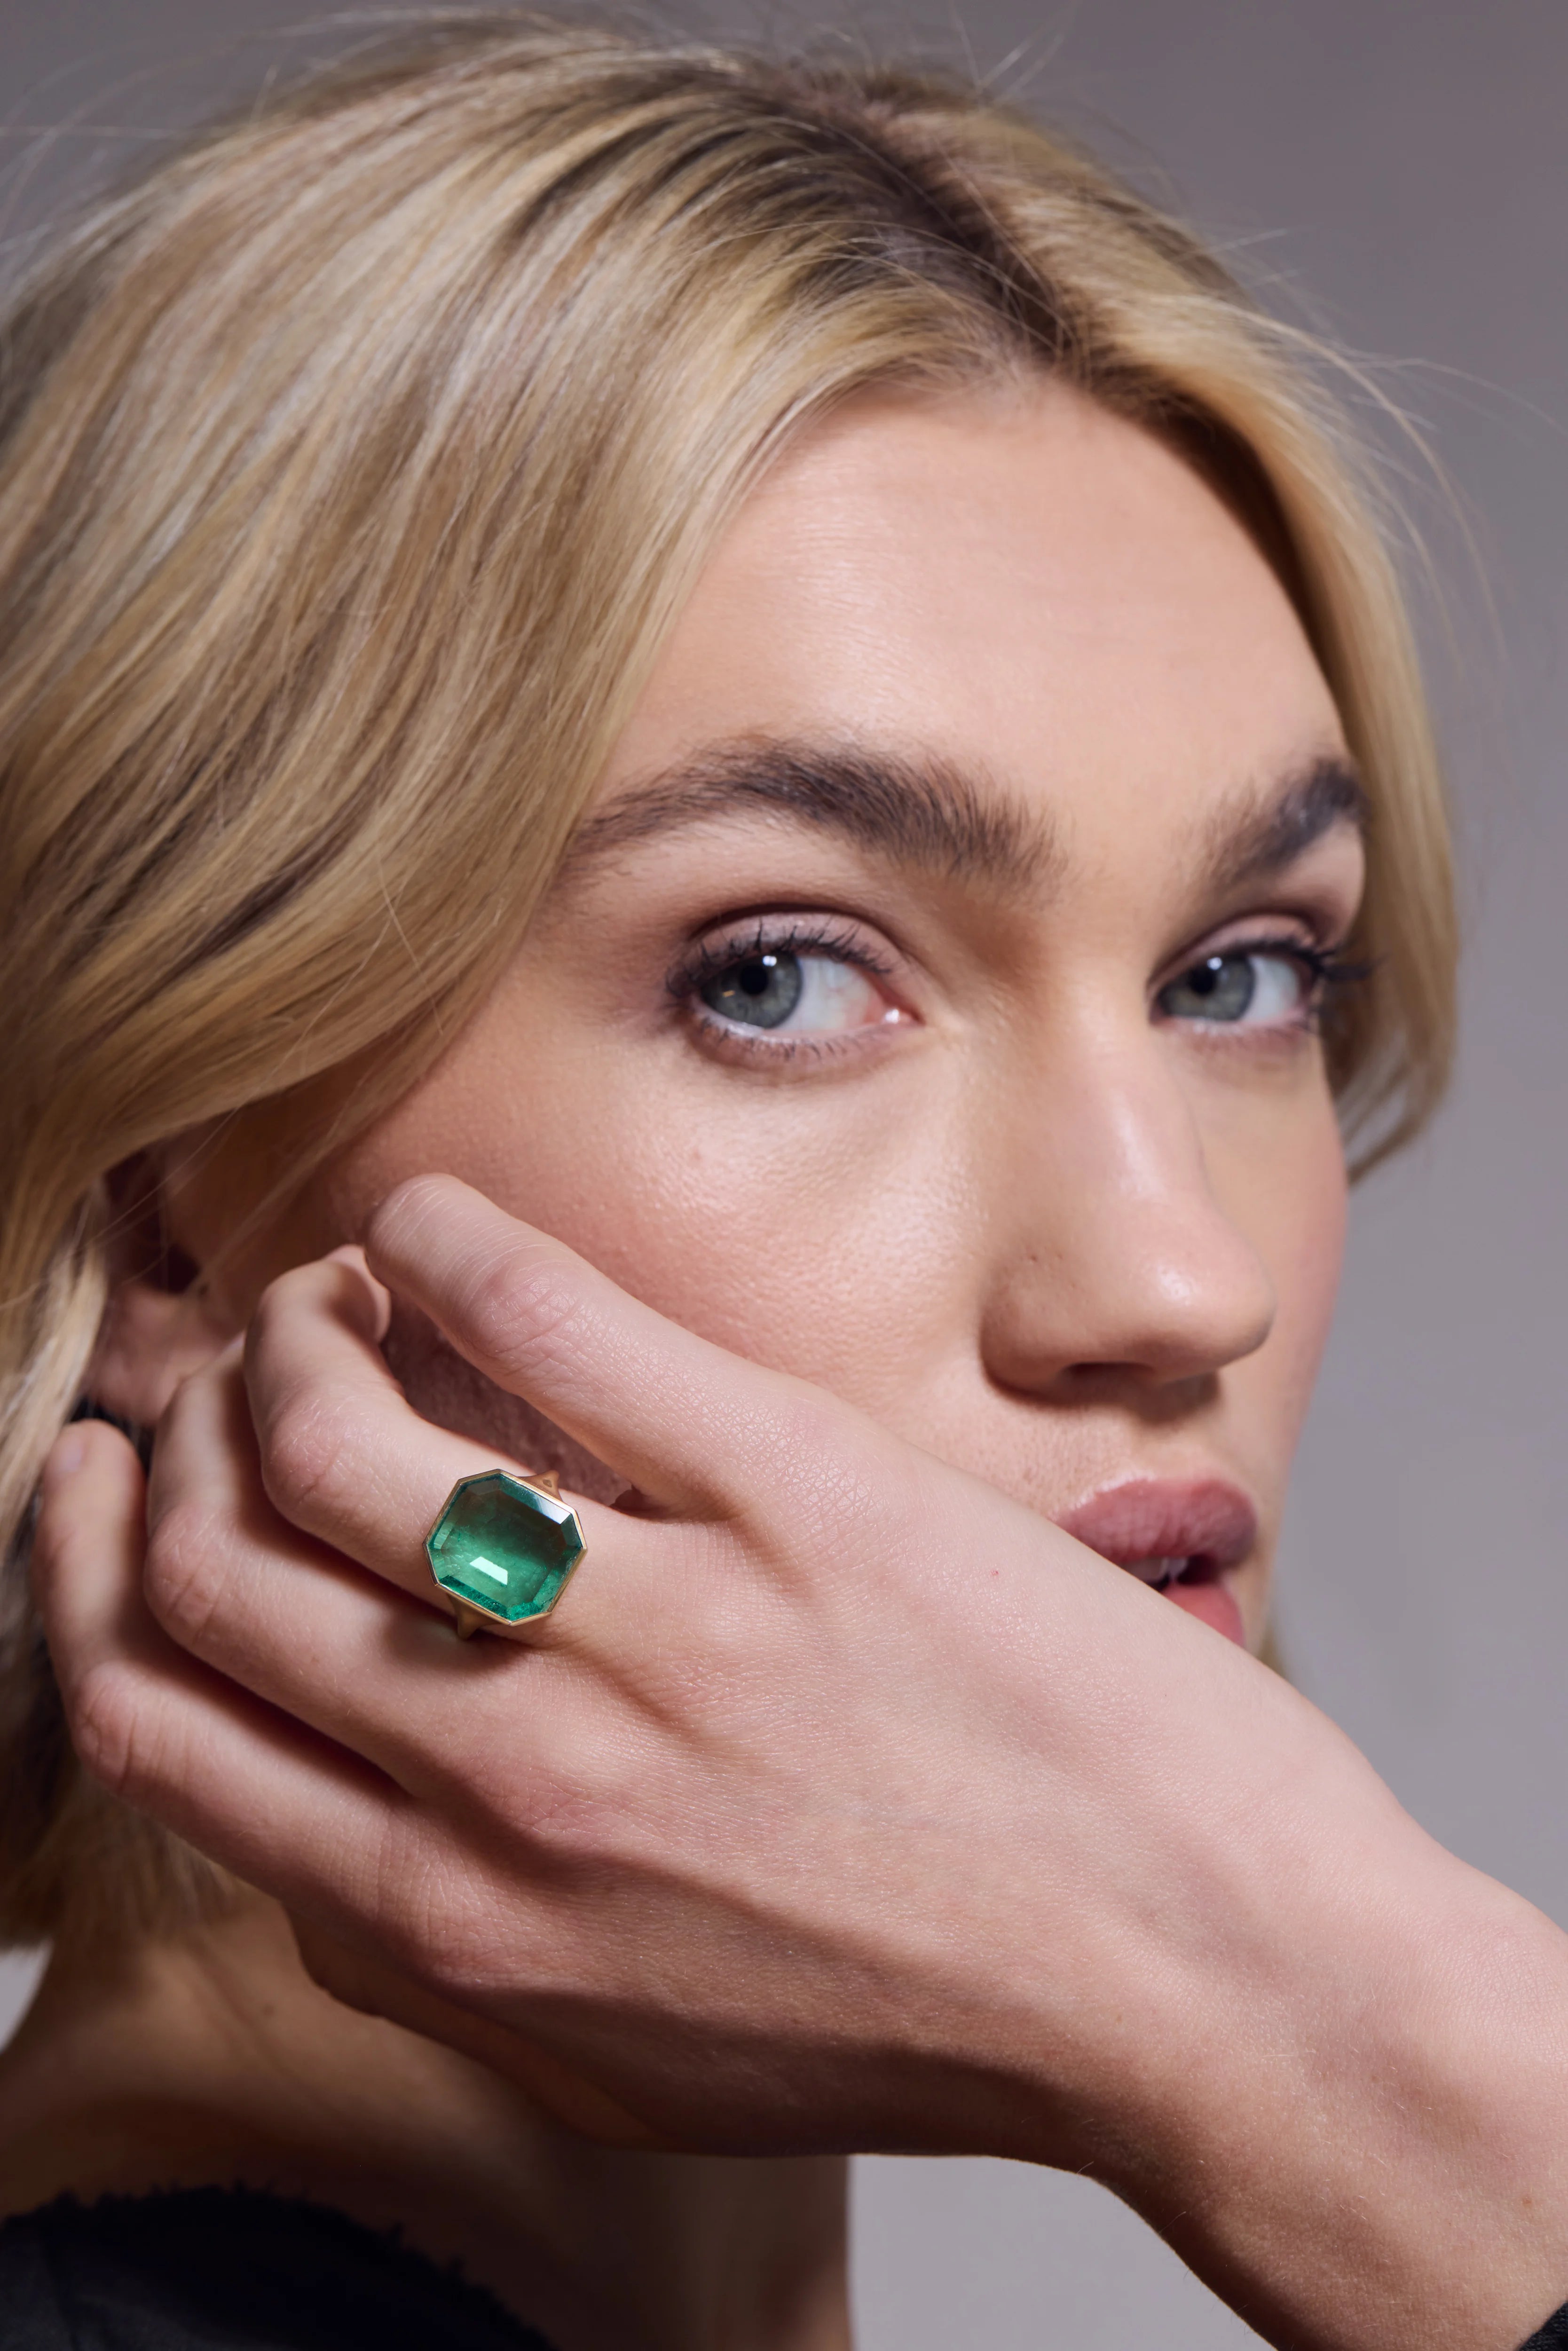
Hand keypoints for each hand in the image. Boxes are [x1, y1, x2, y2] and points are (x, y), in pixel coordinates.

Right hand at [33, 1176, 1567, 2348]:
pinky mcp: (795, 1498)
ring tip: (335, 1296)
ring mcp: (655, 1631)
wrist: (1197, 1979)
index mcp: (459, 1923)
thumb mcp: (636, 2059)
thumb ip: (450, 1958)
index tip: (103, 1493)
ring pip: (338, 1435)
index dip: (88, 1579)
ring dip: (289, 1330)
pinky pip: (547, 1324)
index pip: (158, 1719)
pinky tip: (428, 1227)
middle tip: (222, 1375)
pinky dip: (444, 1244)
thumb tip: (317, 1836)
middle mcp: (517, 1782)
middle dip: (174, 1440)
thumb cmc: (923, 2015)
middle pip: (214, 1564)